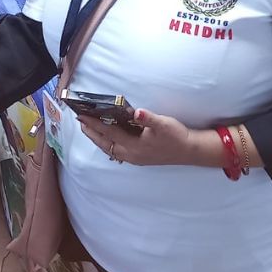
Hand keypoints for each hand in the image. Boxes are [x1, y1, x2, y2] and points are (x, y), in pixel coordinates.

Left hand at [77, 108, 200, 166]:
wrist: (191, 152)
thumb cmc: (177, 137)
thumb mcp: (163, 124)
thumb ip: (148, 118)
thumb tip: (136, 112)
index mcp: (134, 146)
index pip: (109, 132)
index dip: (94, 123)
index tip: (82, 116)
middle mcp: (131, 154)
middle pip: (104, 143)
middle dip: (91, 132)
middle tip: (80, 121)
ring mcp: (134, 158)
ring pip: (109, 148)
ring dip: (98, 138)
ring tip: (89, 128)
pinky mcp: (139, 158)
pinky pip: (116, 151)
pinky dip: (108, 143)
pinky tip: (107, 137)